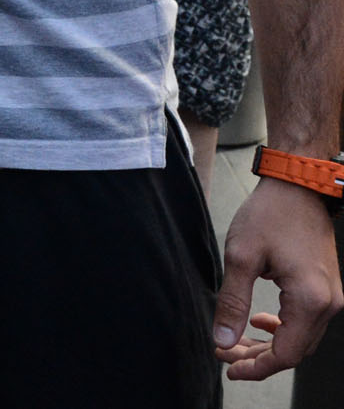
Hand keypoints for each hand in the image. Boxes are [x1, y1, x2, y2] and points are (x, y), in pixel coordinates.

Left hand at [214, 177, 343, 378]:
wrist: (297, 187)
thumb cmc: (269, 215)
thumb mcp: (240, 257)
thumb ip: (232, 302)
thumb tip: (222, 339)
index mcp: (310, 300)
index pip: (285, 354)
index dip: (256, 367)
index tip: (227, 366)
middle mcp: (328, 304)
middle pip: (294, 350)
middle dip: (258, 357)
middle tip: (224, 353)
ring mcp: (331, 297)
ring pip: (300, 338)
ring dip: (269, 343)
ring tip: (235, 340)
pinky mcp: (326, 289)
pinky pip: (306, 322)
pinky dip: (282, 328)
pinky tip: (261, 321)